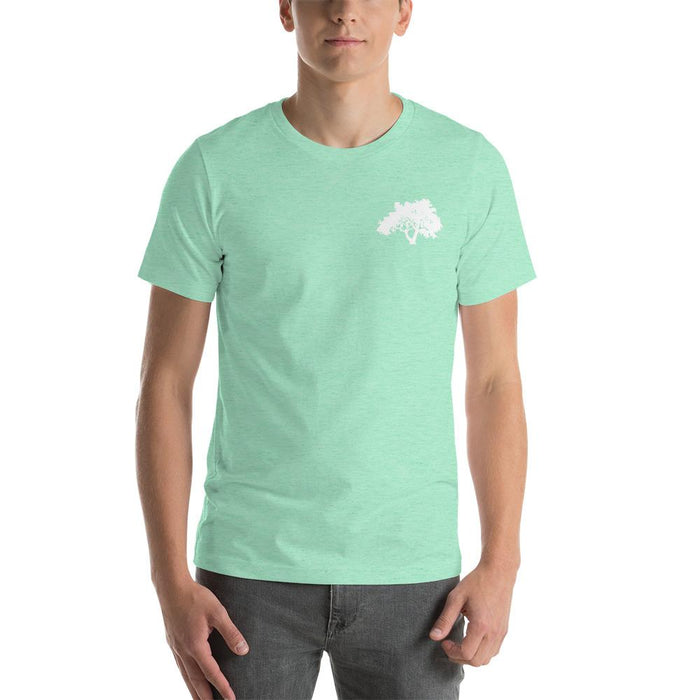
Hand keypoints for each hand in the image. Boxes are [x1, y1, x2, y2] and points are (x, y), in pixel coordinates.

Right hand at [157, 577, 249, 699]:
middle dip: (204, 697)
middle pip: (195, 681)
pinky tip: (189, 678)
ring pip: (185, 676)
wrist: (171, 587)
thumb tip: (244, 651)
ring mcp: (176, 647)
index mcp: (196, 646)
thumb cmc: (196, 597)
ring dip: (194, 690)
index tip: (232, 699)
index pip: (211, 673)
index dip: (222, 687)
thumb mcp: (218, 612)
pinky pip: (180, 666)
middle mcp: (184, 651)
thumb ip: (231, 633)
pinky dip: (186, 677)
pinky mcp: (172, 642)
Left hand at [428, 560, 516, 666]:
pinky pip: (494, 651)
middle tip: (449, 646)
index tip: (444, 642)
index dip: (452, 652)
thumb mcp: (456, 597)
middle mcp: (494, 633)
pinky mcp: (504, 630)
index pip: (467, 654)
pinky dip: (482, 652)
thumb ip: (445, 619)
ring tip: (460, 644)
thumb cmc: (477, 582)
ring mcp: (501, 633)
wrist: (499, 572)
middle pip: (477, 662)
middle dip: (460, 658)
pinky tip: (472, 640)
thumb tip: (433, 637)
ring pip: (487, 659)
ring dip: (472, 657)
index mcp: (481, 625)